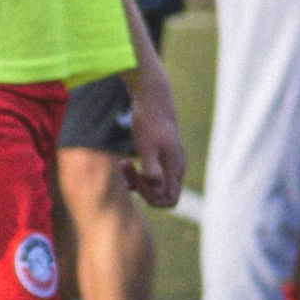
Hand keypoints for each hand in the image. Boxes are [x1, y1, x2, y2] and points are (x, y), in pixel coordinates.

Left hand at [123, 70, 186, 210]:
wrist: (152, 99)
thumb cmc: (149, 122)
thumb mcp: (147, 145)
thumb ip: (152, 169)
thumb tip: (156, 189)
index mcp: (175, 168)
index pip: (169, 200)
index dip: (151, 197)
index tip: (138, 179)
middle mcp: (175, 168)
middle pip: (162, 195)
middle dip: (142, 189)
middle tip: (127, 169)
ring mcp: (169, 162)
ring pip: (156, 185)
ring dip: (138, 181)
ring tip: (123, 164)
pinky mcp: (160, 155)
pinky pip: (152, 175)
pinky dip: (138, 174)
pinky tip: (125, 165)